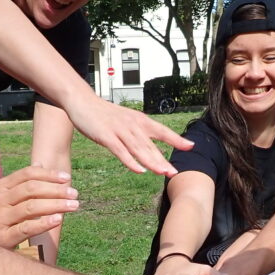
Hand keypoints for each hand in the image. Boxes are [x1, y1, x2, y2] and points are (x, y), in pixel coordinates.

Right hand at [0, 165, 78, 248]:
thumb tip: (39, 164)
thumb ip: (21, 183)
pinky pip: (27, 228)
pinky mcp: (4, 237)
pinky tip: (58, 219)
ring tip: (73, 205)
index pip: (27, 175)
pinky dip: (44, 223)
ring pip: (31, 207)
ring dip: (56, 205)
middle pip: (31, 189)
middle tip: (74, 193)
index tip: (67, 177)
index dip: (49, 175)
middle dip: (56, 190)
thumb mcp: (4, 198)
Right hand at [66, 96, 192, 175]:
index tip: (191, 146)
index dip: (176, 139)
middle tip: (175, 172)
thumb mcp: (127, 121)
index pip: (162, 131)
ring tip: (163, 173)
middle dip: (163, 160)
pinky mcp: (107, 137)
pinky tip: (139, 170)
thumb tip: (155, 151)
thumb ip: (140, 135)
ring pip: (139, 149)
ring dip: (151, 162)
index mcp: (140, 121)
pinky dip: (131, 161)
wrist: (83, 102)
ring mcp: (120, 131)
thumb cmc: (105, 114)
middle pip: (151, 145)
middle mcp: (133, 125)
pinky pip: (121, 151)